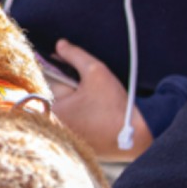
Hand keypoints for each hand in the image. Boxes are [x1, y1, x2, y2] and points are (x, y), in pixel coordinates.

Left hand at [45, 39, 152, 160]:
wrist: (136, 135)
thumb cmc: (114, 105)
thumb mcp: (95, 72)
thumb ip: (75, 55)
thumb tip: (60, 44)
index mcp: (55, 109)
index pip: (50, 78)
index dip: (59, 64)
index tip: (64, 56)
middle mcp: (56, 125)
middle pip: (58, 93)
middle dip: (69, 83)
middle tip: (87, 81)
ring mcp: (66, 136)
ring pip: (66, 106)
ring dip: (75, 97)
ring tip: (95, 96)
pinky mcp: (77, 143)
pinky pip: (75, 120)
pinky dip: (82, 112)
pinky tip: (97, 110)